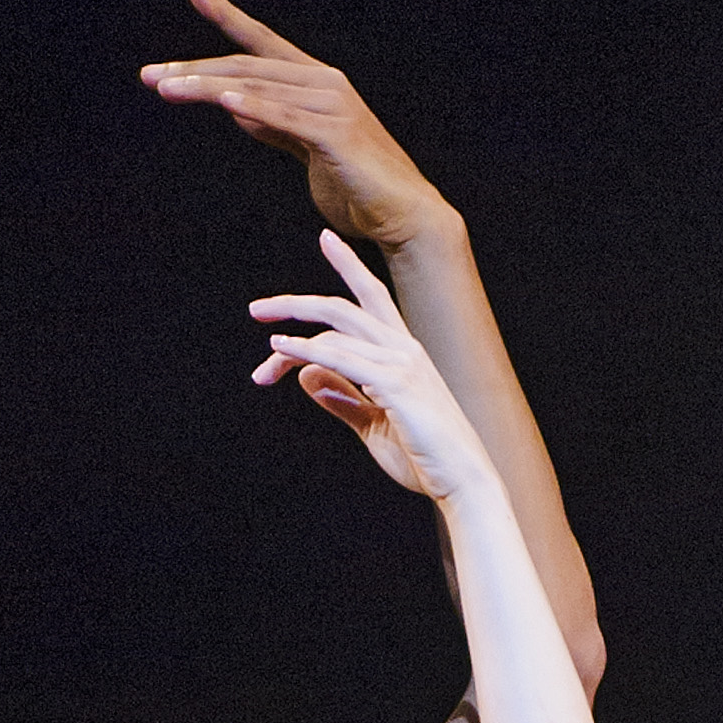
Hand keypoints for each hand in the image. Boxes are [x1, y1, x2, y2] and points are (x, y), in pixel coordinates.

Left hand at [142, 0, 452, 250]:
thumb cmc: (355, 187)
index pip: (262, 44)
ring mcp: (331, 105)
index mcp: (315, 83)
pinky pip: (285, 118)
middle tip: (151, 76)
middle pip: (247, 66)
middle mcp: (323, 83)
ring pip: (257, 88)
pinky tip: (223, 100)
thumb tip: (237, 106)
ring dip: (207, 87)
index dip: (227, 16)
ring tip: (166, 88)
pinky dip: (254, 108)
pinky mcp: (335, 134)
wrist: (401, 215)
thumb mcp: (305, 150)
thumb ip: (275, 125)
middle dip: (195, 70)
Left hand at [250, 233, 492, 503]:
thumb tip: (307, 375)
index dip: (348, 264)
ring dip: (291, 345)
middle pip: (342, 309)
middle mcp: (404, 348)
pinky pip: (339, 358)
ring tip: (263, 365)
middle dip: (297, 304)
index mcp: (405, 352)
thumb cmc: (425, 460)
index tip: (326, 239)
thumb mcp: (374, 426)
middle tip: (258, 309)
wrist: (464, 483)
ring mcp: (401, 363)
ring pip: (334, 334)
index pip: (371, 296)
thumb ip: (344, 399)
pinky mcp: (395, 384)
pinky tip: (279, 351)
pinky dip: (305, 351)